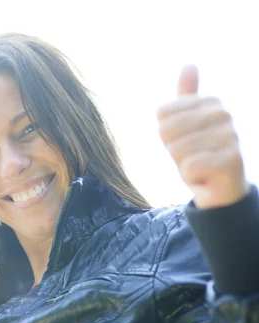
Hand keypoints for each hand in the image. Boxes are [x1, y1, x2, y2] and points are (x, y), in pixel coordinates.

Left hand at [156, 65, 248, 208]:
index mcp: (210, 102)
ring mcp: (230, 136)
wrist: (220, 187)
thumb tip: (189, 64)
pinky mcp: (231, 160)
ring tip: (198, 165)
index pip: (162, 114)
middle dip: (173, 149)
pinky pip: (188, 167)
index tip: (184, 140)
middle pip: (166, 130)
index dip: (166, 134)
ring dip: (182, 164)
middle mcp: (223, 114)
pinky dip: (190, 176)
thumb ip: (187, 95)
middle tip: (190, 155)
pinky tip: (204, 176)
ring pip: (177, 149)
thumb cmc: (199, 153)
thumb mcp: (186, 123)